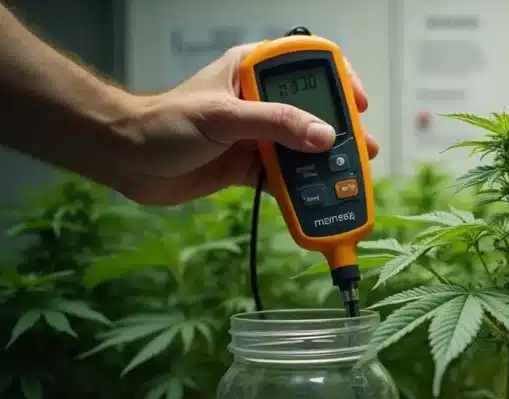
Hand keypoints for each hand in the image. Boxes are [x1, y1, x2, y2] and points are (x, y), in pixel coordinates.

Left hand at [115, 42, 378, 205]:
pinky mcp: (247, 165)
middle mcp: (259, 101)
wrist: (125, 160)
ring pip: (302, 147)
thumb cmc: (166, 123)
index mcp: (252, 72)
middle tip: (363, 151)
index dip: (337, 80)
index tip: (357, 103)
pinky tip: (320, 203)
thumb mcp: (223, 117)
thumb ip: (275, 125)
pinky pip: (284, 177)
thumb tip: (325, 137)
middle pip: (312, 112)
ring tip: (350, 180)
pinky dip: (302, 190)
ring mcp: (255, 135)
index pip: (306, 65)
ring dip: (326, 165)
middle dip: (341, 133)